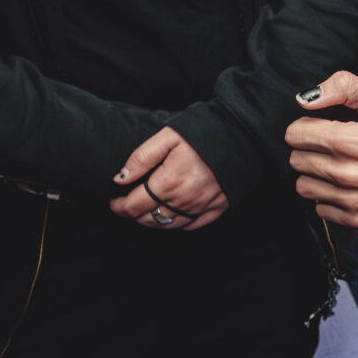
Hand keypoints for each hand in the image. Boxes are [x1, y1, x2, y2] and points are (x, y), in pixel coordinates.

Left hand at [110, 127, 227, 229]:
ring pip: (168, 225)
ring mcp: (201, 207)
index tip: (114, 201)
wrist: (244, 135)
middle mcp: (184, 200)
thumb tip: (120, 179)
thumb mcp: (168, 136)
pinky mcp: (217, 208)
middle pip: (148, 219)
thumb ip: (141, 158)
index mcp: (169, 182)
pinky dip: (177, 224)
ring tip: (146, 209)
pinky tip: (172, 213)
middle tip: (127, 204)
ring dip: (152, 220)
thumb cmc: (205, 132)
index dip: (118, 207)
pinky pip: (191, 225)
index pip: (133, 206)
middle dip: (132, 214)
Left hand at [284, 70, 357, 228]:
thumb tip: (303, 101)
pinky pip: (318, 208)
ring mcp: (356, 199)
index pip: (295, 135)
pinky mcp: (357, 218)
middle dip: (309, 149)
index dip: (306, 126)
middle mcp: (353, 174)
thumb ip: (342, 86)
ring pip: (303, 186)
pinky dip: (328, 195)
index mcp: (356, 141)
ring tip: (338, 163)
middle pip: (296, 161)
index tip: (324, 127)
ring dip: (315, 174)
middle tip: (332, 146)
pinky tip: (347, 184)